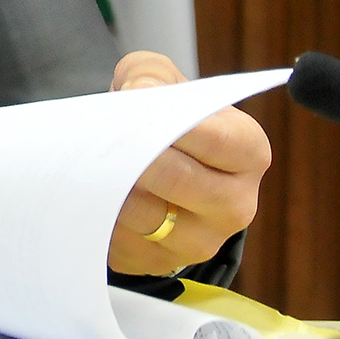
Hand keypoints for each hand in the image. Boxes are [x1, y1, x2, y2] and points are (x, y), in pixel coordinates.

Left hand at [105, 51, 271, 276]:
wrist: (156, 169)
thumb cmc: (165, 120)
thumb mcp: (162, 81)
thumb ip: (150, 75)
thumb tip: (139, 93)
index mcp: (249, 152)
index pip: (214, 140)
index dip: (171, 124)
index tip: (135, 106)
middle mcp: (237, 204)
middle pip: (177, 179)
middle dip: (135, 154)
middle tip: (104, 135)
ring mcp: (201, 242)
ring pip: (145, 214)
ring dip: (112, 185)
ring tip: (93, 161)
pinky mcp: (160, 263)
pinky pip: (121, 241)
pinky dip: (100, 214)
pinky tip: (90, 191)